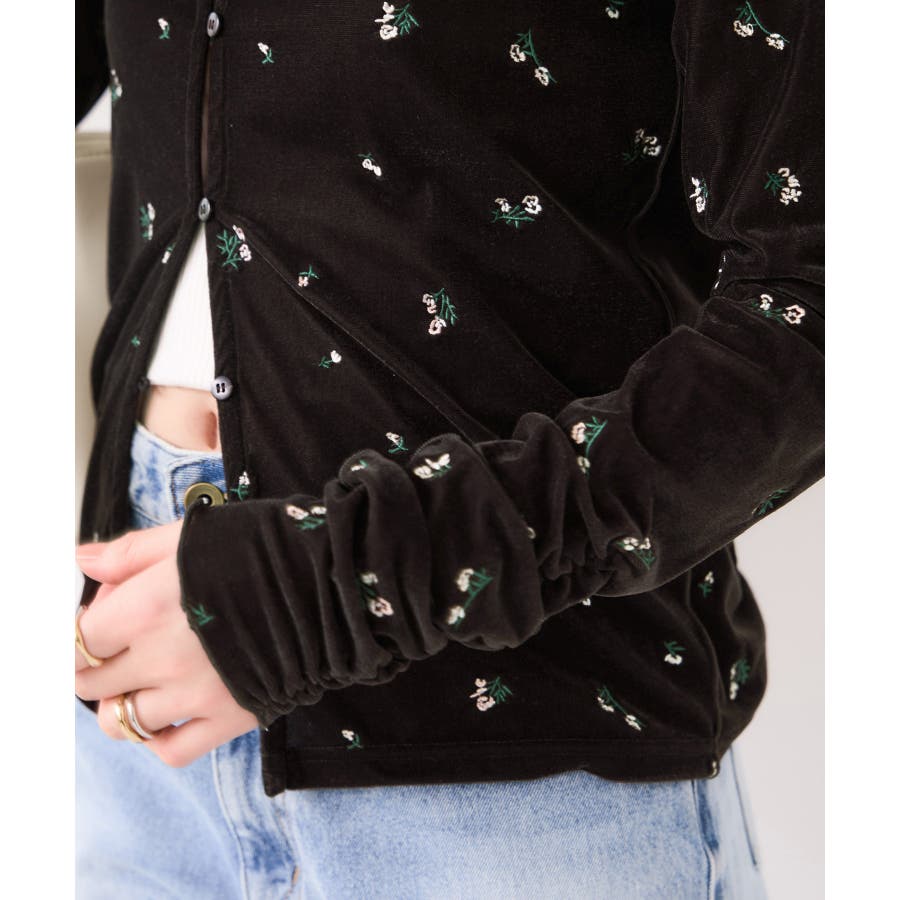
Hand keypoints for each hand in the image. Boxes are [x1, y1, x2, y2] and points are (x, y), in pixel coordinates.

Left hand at [74, 520, 257, 766]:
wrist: (331, 580)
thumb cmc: (262, 549)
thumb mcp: (191, 536)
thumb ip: (131, 552)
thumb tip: (84, 562)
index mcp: (146, 608)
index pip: (79, 640)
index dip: (85, 629)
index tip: (104, 619)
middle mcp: (162, 658)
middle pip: (91, 683)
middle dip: (96, 665)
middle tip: (121, 647)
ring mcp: (194, 695)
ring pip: (121, 723)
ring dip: (119, 705)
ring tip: (141, 683)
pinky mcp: (228, 719)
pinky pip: (171, 751)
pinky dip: (159, 739)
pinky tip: (168, 715)